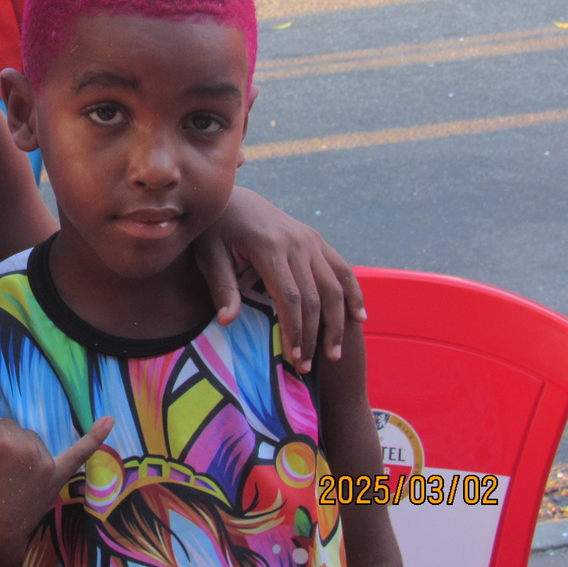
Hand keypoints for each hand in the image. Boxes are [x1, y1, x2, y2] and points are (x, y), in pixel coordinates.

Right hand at [0, 413, 113, 560]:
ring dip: (12, 453)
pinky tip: (111, 422)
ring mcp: (45, 461)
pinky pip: (79, 452)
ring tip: (1, 482)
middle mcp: (28, 445)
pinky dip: (96, 437)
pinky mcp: (58, 476)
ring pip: (25, 438)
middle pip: (5, 428)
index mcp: (1, 439)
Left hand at [194, 187, 364, 372]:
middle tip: (308, 367)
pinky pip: (342, 269)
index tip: (294, 358)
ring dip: (338, 322)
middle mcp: (297, 242)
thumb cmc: (215, 231)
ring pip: (335, 286)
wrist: (233, 199)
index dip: (295, 330)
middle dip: (314, 335)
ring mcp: (310, 239)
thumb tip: (227, 322)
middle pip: (316, 296)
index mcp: (269, 246)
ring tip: (334, 354)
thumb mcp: (209, 255)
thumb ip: (221, 287)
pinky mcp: (316, 240)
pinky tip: (358, 318)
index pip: (290, 297)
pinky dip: (353, 294)